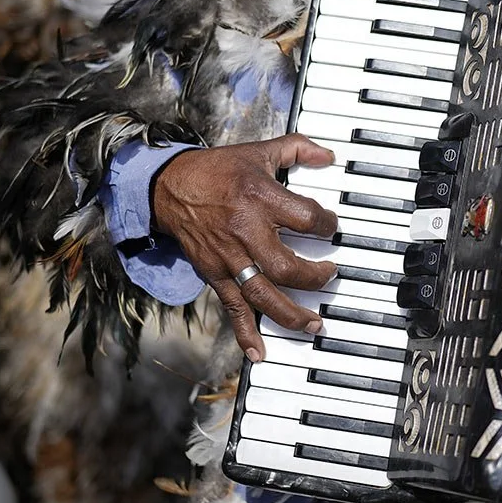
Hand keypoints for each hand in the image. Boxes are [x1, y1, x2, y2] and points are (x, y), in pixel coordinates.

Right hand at [153, 135, 338, 361]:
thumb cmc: (218, 170)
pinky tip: (259, 353)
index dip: (327, 225)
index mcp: (259, 197)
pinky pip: (232, 308)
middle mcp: (245, 230)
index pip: (306, 219)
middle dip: (314, 277)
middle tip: (328, 276)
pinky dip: (245, 333)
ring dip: (291, 315)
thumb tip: (328, 155)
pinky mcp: (215, 275)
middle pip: (286, 266)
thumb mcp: (259, 151)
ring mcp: (229, 258)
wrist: (170, 188)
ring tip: (313, 325)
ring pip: (263, 294)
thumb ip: (297, 149)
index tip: (331, 228)